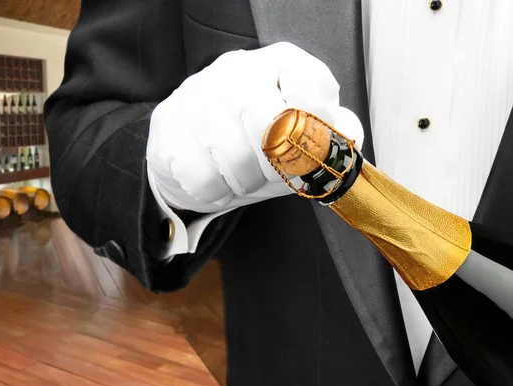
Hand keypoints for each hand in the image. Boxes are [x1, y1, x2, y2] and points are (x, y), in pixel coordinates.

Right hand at [147, 42, 363, 212]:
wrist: (197, 151)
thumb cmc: (257, 144)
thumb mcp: (300, 139)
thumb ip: (330, 136)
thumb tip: (347, 136)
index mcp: (280, 64)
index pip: (308, 87)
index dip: (314, 130)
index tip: (310, 151)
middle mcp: (237, 69)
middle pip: (265, 121)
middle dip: (275, 164)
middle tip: (273, 177)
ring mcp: (197, 93)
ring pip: (229, 151)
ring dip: (243, 182)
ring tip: (243, 182)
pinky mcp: (168, 122)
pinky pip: (197, 172)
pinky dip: (213, 191)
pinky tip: (216, 184)